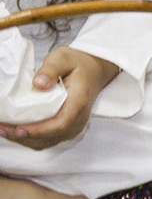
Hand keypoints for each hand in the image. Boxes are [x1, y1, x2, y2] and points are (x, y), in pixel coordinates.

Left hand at [0, 47, 118, 149]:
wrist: (94, 69)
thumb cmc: (78, 64)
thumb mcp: (63, 58)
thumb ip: (51, 69)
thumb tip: (39, 84)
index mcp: (79, 100)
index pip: (61, 123)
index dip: (39, 131)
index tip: (19, 129)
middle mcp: (79, 116)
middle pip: (53, 136)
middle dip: (26, 137)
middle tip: (2, 129)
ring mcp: (75, 123)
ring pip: (50, 140)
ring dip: (27, 140)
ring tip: (5, 131)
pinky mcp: (69, 126)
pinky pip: (51, 138)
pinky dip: (33, 138)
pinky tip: (18, 131)